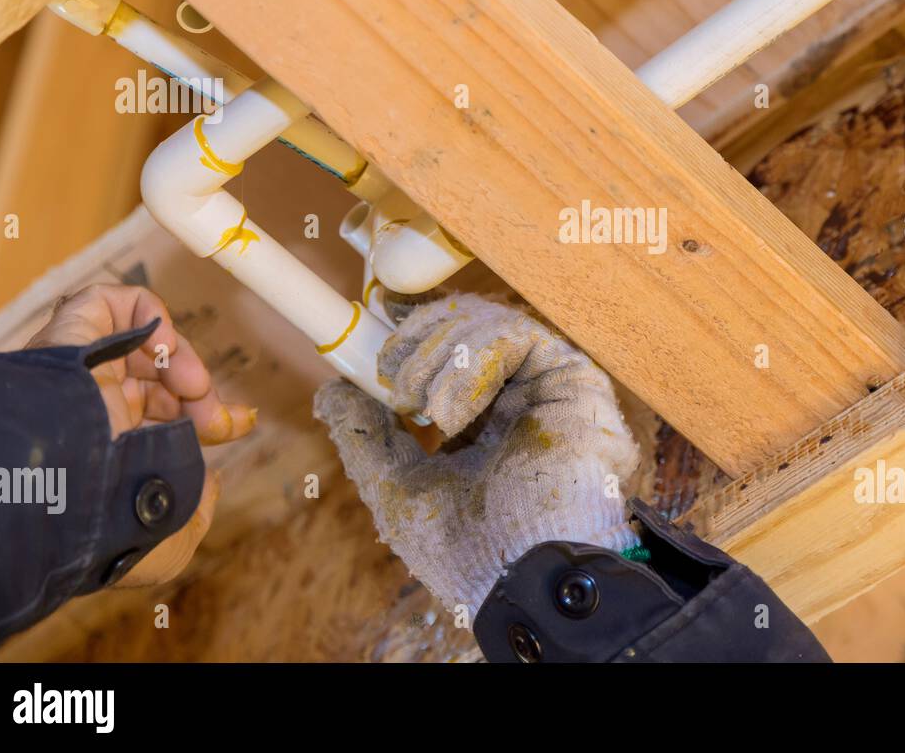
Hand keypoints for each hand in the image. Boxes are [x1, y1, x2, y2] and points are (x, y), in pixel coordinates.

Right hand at [27, 284, 255, 585]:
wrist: (65, 495)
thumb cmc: (110, 531)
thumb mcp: (168, 544)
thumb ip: (196, 512)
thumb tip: (210, 484)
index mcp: (108, 448)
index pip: (165, 415)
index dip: (209, 415)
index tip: (241, 424)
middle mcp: (91, 404)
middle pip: (159, 378)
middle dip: (201, 394)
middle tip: (219, 419)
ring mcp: (80, 367)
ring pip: (144, 341)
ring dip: (183, 360)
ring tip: (193, 388)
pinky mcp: (69, 332)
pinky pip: (113, 300)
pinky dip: (152, 317)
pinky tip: (164, 352)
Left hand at [314, 294, 639, 615]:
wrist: (522, 579)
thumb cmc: (466, 551)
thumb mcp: (397, 489)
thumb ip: (366, 438)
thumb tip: (331, 391)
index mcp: (483, 425)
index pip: (447, 356)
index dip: (410, 338)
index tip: (373, 334)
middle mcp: (518, 400)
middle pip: (466, 329)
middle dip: (417, 341)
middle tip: (389, 371)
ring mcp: (546, 389)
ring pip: (488, 325)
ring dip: (437, 352)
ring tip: (419, 403)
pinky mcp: (574, 381)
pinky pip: (517, 336)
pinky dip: (471, 359)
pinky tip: (449, 411)